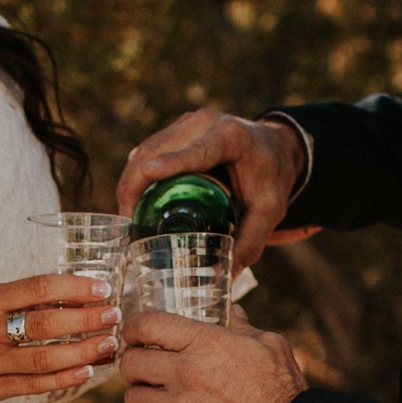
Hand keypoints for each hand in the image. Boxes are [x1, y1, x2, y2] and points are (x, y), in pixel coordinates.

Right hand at [0, 272, 116, 402]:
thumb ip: (25, 299)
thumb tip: (78, 297)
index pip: (37, 288)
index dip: (74, 288)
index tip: (102, 290)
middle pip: (44, 324)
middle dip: (85, 320)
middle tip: (112, 317)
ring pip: (43, 359)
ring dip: (82, 352)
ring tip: (108, 344)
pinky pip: (33, 385)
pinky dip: (64, 378)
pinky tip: (86, 370)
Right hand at [115, 110, 317, 267]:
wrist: (275, 147)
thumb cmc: (273, 177)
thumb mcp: (269, 210)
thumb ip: (250, 242)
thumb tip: (224, 280)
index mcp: (230, 137)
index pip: (195, 151)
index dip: (170, 161)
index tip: (147, 173)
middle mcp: (204, 122)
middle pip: (156, 150)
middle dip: (135, 183)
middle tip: (127, 221)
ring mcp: (187, 122)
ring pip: (145, 149)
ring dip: (129, 180)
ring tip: (126, 216)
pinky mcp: (177, 129)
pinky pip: (147, 150)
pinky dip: (135, 174)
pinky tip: (133, 200)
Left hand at [120, 307, 308, 402]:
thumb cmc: (282, 390)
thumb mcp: (269, 345)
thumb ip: (242, 327)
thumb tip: (232, 311)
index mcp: (206, 343)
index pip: (146, 325)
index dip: (133, 328)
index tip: (135, 335)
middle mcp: (186, 372)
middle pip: (130, 363)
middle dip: (133, 364)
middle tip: (144, 370)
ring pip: (131, 399)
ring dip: (141, 398)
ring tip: (154, 399)